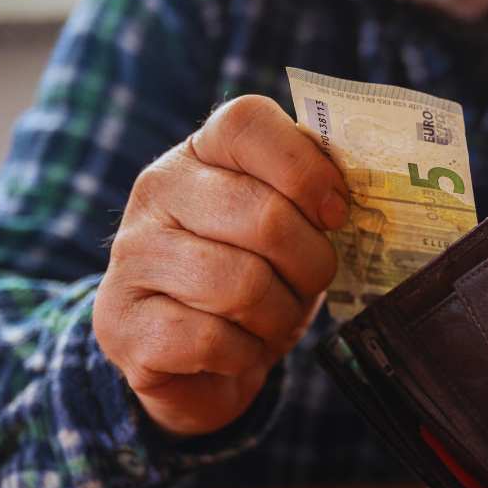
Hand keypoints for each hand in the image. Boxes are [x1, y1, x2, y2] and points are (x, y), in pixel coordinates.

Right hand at [94, 95, 347, 436]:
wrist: (198, 365)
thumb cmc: (259, 281)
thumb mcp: (291, 229)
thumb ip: (315, 195)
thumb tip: (362, 187)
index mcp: (201, 152)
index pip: (247, 122)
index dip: (305, 168)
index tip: (336, 213)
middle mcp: (157, 192)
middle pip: (263, 216)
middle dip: (310, 264)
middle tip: (310, 283)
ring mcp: (133, 257)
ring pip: (241, 285)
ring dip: (278, 316)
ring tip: (271, 320)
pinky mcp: (125, 326)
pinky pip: (211, 339)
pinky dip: (243, 354)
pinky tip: (236, 351)